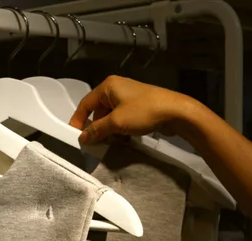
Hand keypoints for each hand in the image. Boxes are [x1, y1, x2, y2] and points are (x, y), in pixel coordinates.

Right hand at [69, 75, 200, 143]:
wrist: (176, 112)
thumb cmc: (144, 112)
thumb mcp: (117, 123)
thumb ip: (97, 130)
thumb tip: (83, 137)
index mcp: (108, 86)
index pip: (85, 104)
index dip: (78, 120)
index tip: (75, 136)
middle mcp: (117, 88)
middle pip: (98, 110)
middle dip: (96, 128)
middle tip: (94, 143)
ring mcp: (129, 97)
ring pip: (111, 116)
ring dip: (109, 130)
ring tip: (110, 143)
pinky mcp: (139, 106)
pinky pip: (122, 118)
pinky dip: (120, 129)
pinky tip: (124, 139)